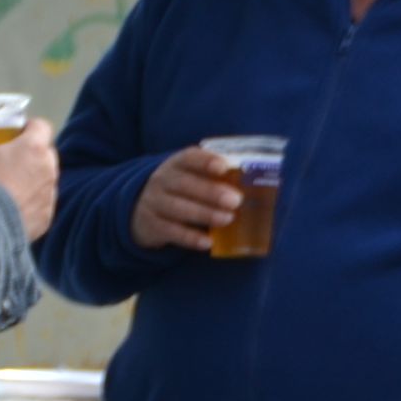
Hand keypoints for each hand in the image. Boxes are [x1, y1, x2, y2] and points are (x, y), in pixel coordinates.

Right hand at [0, 116, 58, 240]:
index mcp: (33, 148)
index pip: (41, 127)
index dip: (28, 128)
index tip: (13, 135)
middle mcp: (49, 169)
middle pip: (44, 154)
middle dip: (29, 156)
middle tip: (5, 163)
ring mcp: (49, 195)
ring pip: (43, 181)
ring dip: (30, 181)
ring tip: (6, 190)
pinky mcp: (46, 219)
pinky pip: (41, 207)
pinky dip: (29, 206)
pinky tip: (9, 211)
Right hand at [126, 143, 243, 253]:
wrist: (142, 209)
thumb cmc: (183, 191)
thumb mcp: (192, 177)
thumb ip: (216, 178)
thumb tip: (258, 185)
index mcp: (176, 164)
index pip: (189, 158)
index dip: (206, 161)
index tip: (224, 168)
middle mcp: (161, 181)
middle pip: (185, 184)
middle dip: (211, 192)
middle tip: (236, 201)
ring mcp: (153, 203)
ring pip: (178, 208)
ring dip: (204, 214)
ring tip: (228, 219)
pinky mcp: (150, 225)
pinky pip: (171, 232)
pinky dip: (190, 238)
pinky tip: (208, 242)